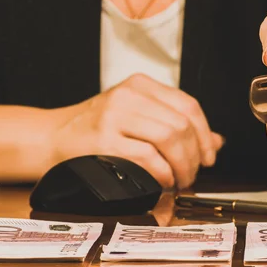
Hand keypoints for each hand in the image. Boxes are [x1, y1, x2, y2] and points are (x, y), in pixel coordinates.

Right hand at [50, 74, 223, 188]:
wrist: (50, 138)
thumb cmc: (95, 131)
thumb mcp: (136, 117)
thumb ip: (174, 126)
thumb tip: (216, 142)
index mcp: (140, 86)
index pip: (188, 106)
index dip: (205, 134)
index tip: (208, 156)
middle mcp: (129, 95)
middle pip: (182, 124)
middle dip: (195, 155)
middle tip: (192, 174)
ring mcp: (114, 115)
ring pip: (170, 138)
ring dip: (182, 166)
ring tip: (179, 180)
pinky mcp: (103, 140)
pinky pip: (148, 157)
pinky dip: (163, 173)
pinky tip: (162, 181)